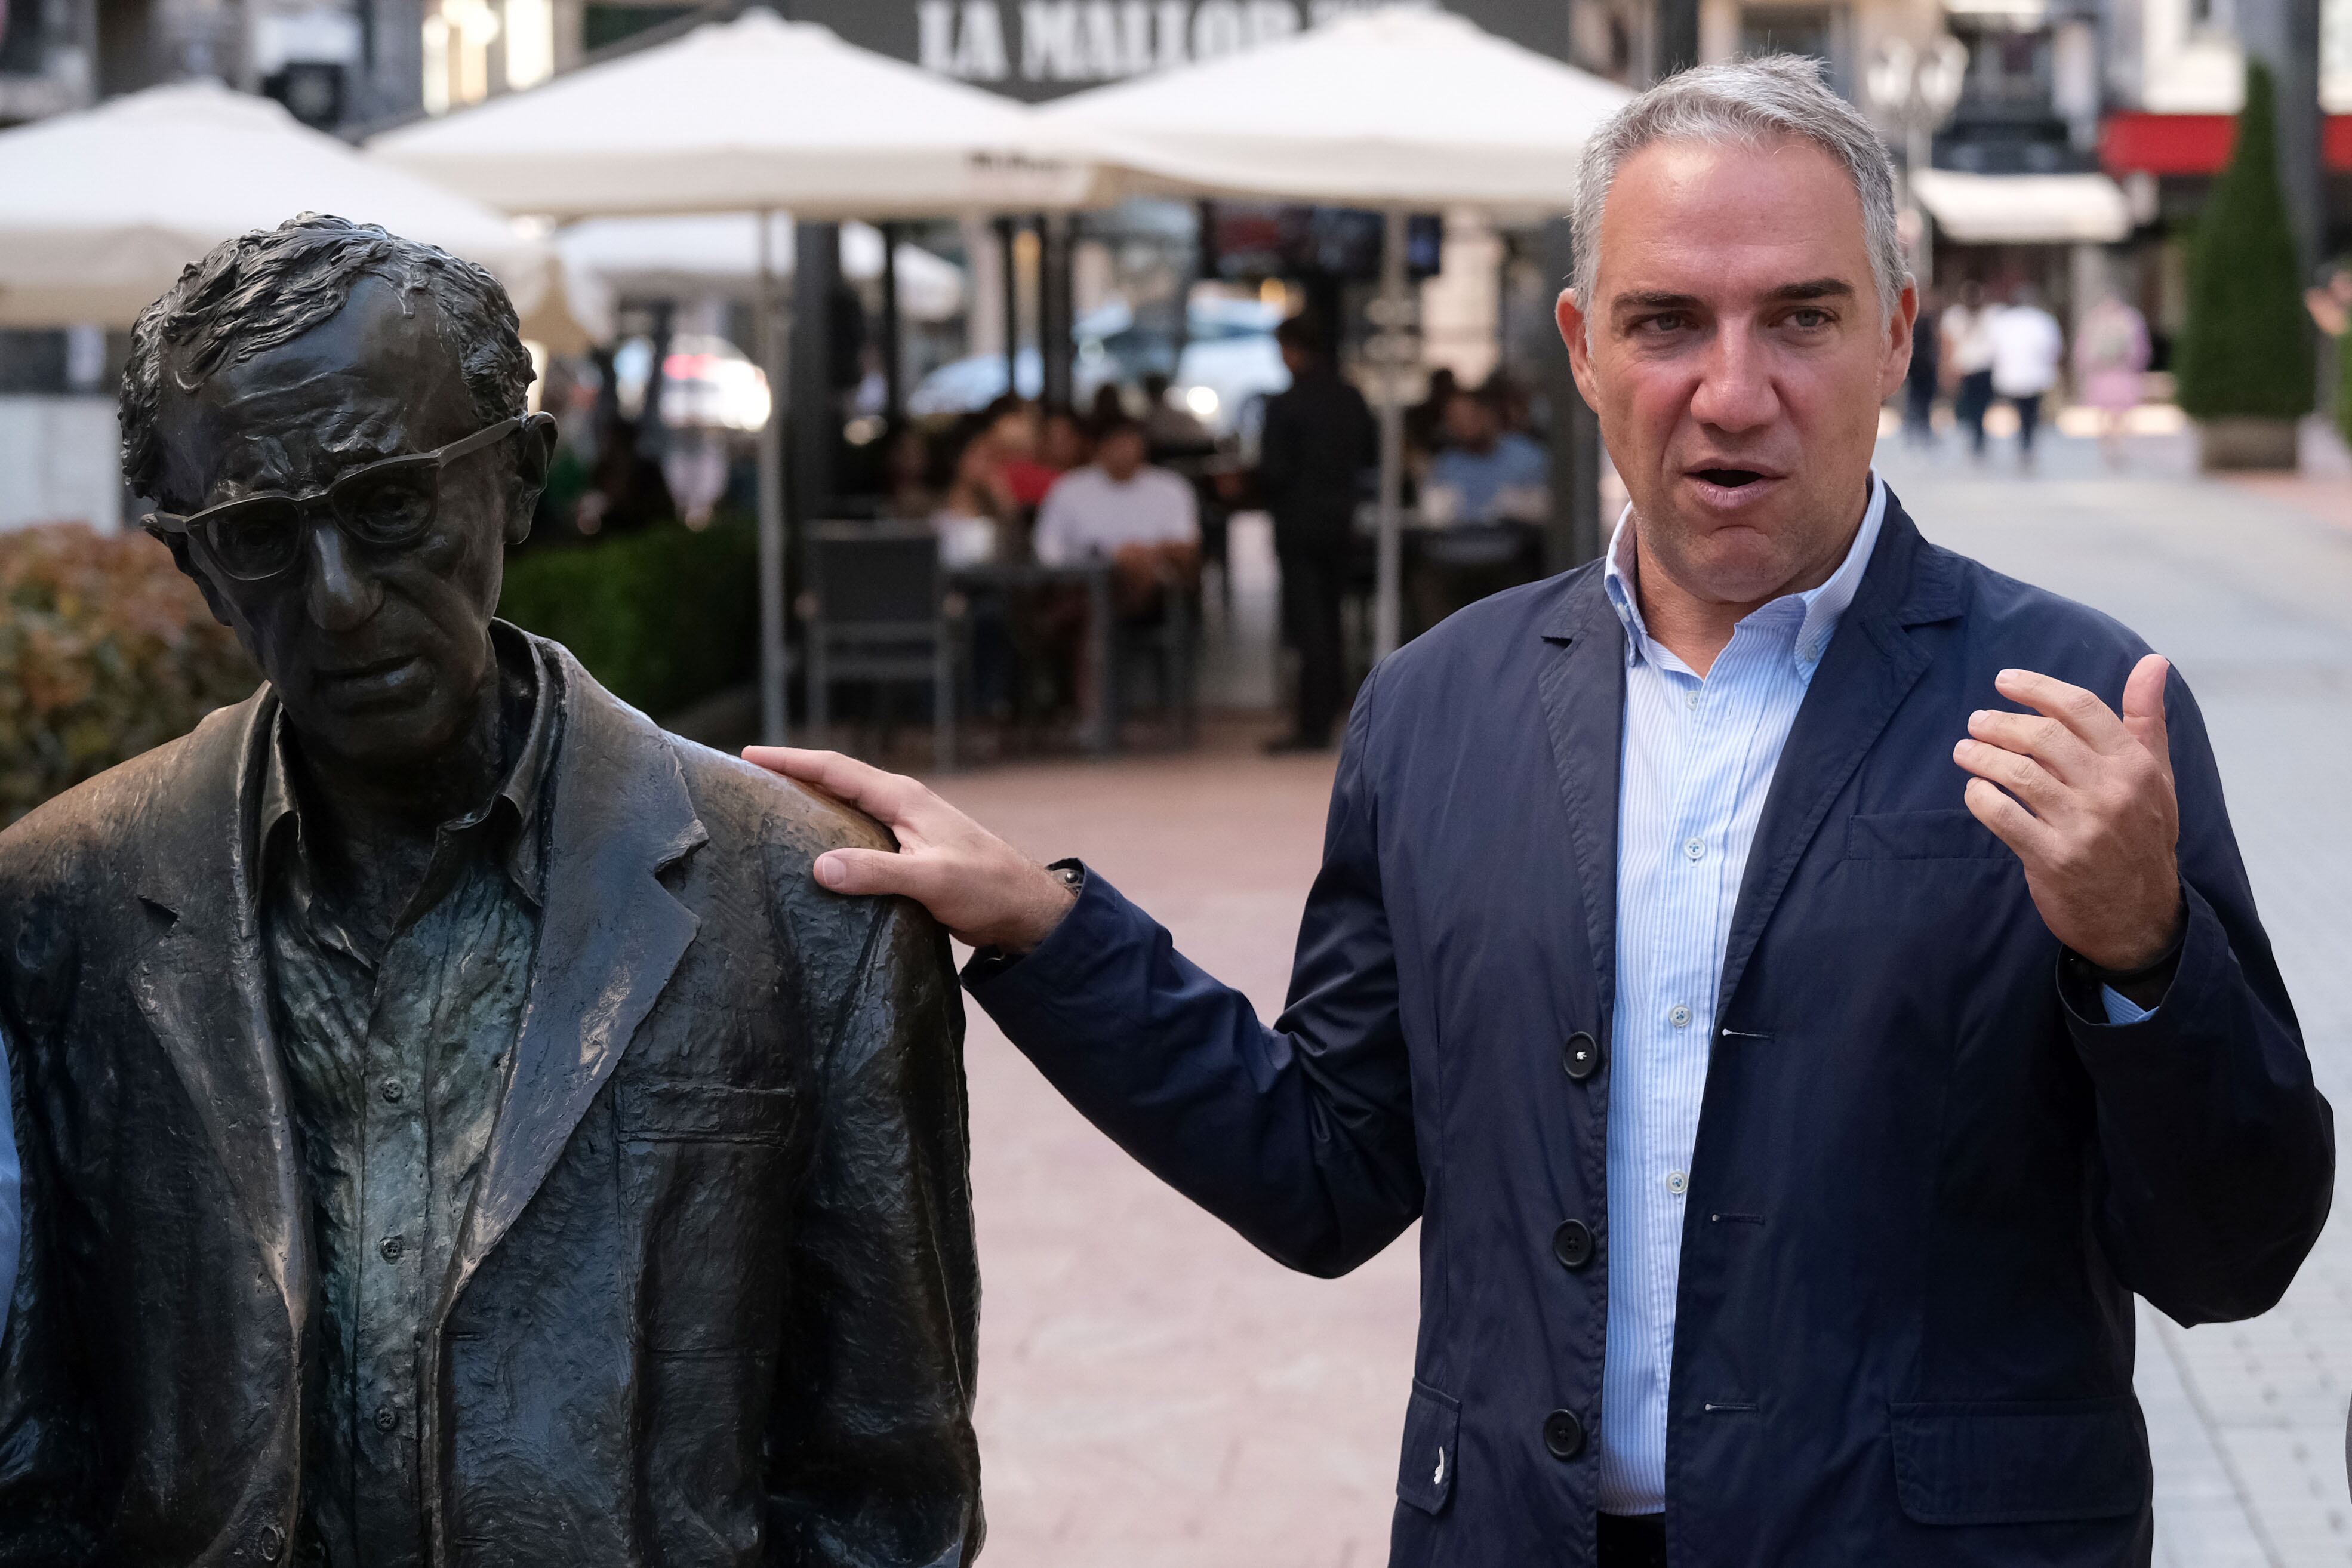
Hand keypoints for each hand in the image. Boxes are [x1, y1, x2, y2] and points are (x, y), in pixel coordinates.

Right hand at [742, 748, 1076, 953]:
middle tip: (746, 782)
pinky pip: (857, 835)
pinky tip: (810, 856)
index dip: (791, 760)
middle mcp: (901, 805)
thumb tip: (820, 867)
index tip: (749, 755)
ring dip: (809, 806)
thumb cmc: (987, 888)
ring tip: (766, 814)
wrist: (1025, 910)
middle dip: (791, 776)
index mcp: (903, 798)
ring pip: (845, 809)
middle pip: (835, 781)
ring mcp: (905, 829)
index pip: (835, 768)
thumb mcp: (931, 879)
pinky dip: (829, 836)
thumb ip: (878, 872)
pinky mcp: (908, 854)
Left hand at [1953, 656, 2183, 971]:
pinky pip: (2002, 815)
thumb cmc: (2142, 836)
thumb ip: (2147, 720)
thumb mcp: (2157, 778)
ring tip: (1964, 750)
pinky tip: (1975, 789)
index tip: (2004, 681)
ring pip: (2018, 773)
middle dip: (1999, 722)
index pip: (2081, 708)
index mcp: (2136, 765)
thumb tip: (2154, 661)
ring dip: (1981, 756)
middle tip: (1975, 721)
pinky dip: (1980, 796)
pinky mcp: (2052, 857)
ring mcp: (2082, 825)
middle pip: (2042, 736)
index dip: (2037, 688)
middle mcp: (2112, 790)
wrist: (2139, 917)